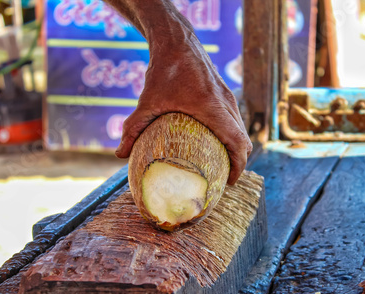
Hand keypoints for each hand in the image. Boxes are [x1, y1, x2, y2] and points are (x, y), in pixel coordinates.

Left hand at [115, 29, 251, 184]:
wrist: (177, 39)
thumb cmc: (165, 69)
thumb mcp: (148, 100)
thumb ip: (133, 128)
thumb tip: (120, 154)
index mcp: (214, 109)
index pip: (238, 142)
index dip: (238, 165)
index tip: (228, 182)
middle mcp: (226, 103)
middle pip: (244, 139)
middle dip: (238, 161)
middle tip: (223, 177)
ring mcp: (228, 97)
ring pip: (241, 129)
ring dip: (235, 147)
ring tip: (219, 164)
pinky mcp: (224, 92)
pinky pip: (234, 119)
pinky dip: (230, 134)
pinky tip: (213, 141)